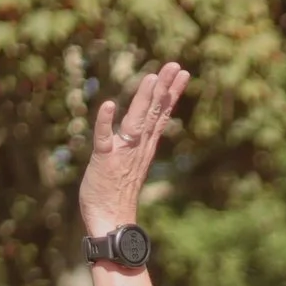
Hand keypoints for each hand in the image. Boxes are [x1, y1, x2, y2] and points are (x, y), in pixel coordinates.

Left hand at [80, 60, 189, 235]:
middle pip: (154, 113)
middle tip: (176, 65)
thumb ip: (134, 144)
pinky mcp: (103, 160)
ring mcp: (122, 153)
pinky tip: (109, 105)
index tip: (182, 73)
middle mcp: (138, 147)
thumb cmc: (115, 194)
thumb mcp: (129, 163)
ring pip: (136, 121)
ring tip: (153, 76)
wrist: (110, 220)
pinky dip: (105, 122)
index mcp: (144, 146)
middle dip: (165, 88)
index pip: (161, 114)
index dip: (171, 92)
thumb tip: (140, 129)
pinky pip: (104, 138)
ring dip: (144, 99)